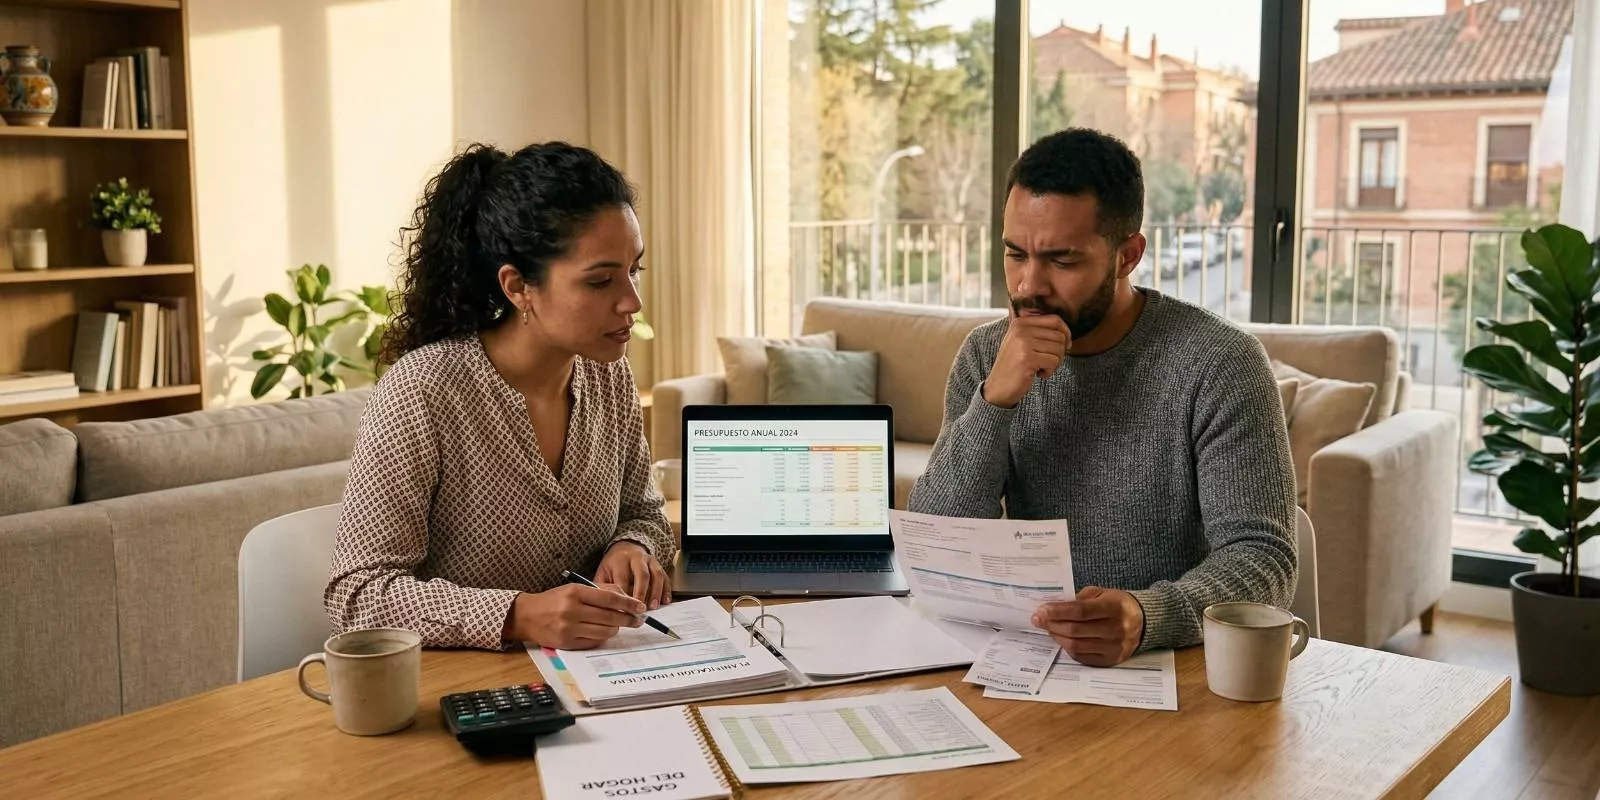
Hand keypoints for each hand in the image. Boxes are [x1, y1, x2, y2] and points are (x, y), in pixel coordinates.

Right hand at [503, 584, 644, 649]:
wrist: (527, 616)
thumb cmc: (555, 600)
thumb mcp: (575, 588)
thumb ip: (600, 591)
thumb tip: (626, 598)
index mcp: (575, 593)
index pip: (610, 599)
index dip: (629, 604)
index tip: (640, 607)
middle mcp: (572, 610)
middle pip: (610, 617)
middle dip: (628, 619)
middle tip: (637, 620)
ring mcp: (569, 629)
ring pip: (605, 632)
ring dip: (616, 629)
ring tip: (618, 625)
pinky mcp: (567, 643)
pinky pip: (594, 642)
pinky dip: (602, 637)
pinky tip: (603, 632)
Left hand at [595, 540, 671, 609]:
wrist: (626, 546)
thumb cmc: (613, 565)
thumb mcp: (603, 572)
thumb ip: (602, 587)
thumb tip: (602, 605)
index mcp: (620, 560)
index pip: (623, 579)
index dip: (624, 596)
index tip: (623, 611)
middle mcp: (636, 558)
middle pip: (642, 575)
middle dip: (642, 593)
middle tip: (641, 609)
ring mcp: (649, 560)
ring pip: (656, 575)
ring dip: (656, 592)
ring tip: (653, 606)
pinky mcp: (658, 564)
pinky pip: (665, 576)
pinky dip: (666, 589)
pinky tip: (665, 601)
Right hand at [982, 311, 1069, 407]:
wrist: (998, 388)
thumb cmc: (1014, 366)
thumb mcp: (1022, 342)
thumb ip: (1038, 331)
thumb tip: (1065, 331)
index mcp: (1020, 322)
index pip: (1054, 320)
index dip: (1065, 333)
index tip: (1065, 346)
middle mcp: (1021, 329)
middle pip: (1059, 335)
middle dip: (1061, 352)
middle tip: (1049, 362)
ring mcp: (1023, 343)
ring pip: (1058, 349)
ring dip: (1055, 363)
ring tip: (1042, 368)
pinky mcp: (1027, 359)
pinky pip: (1054, 361)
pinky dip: (1050, 371)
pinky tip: (1039, 374)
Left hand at [1032, 586, 1144, 666]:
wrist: (1143, 622)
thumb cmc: (1117, 604)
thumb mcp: (1101, 593)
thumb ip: (1078, 599)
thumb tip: (1052, 608)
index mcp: (1115, 607)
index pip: (1080, 611)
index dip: (1057, 612)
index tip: (1040, 610)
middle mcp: (1117, 629)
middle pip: (1076, 631)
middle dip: (1052, 624)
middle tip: (1038, 619)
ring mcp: (1114, 648)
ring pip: (1076, 646)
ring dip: (1057, 637)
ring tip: (1048, 628)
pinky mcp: (1111, 660)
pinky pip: (1082, 657)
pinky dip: (1068, 648)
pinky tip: (1062, 638)